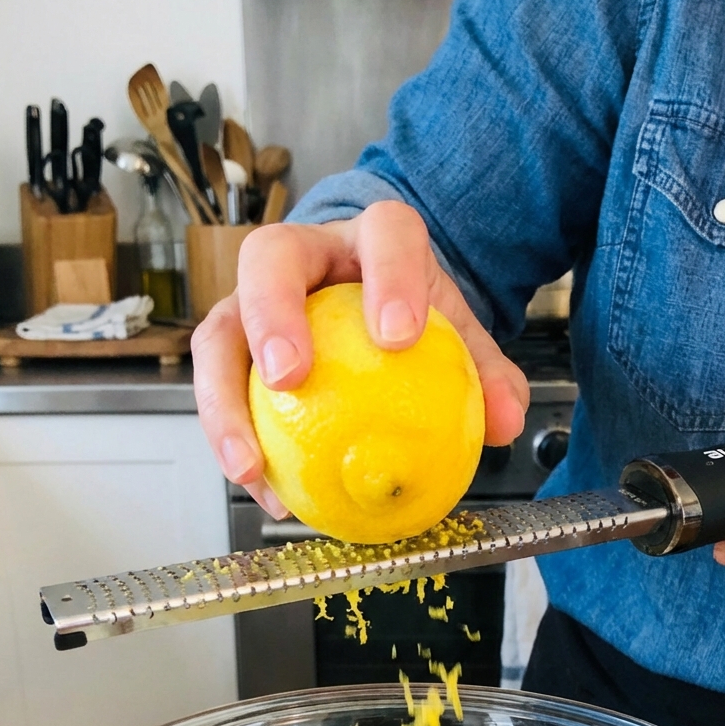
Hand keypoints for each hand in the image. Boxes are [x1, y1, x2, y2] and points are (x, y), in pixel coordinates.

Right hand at [191, 201, 528, 516]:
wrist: (369, 306)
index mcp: (370, 240)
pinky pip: (219, 393)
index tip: (399, 335)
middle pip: (267, 256)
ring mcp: (252, 298)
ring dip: (224, 400)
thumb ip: (483, 375)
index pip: (384, 232)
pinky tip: (268, 493)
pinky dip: (236, 445)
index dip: (390, 272)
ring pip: (219, 331)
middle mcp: (302, 255)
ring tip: (251, 464)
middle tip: (289, 377)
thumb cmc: (410, 317)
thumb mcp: (454, 337)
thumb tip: (505, 422)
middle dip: (271, 313)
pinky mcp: (230, 347)